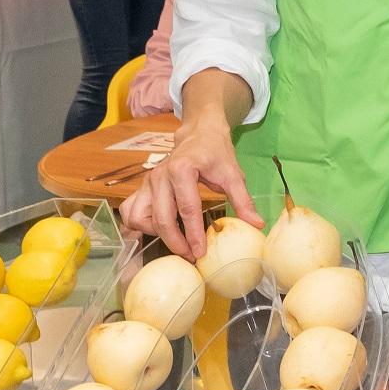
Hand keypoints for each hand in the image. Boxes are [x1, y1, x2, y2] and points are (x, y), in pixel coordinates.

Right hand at [119, 114, 258, 258]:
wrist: (199, 134)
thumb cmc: (216, 153)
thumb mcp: (233, 174)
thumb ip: (242, 200)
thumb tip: (257, 224)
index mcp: (182, 170)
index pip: (187, 209)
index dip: (193, 234)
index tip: (200, 253)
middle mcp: (159, 176)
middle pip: (162, 219)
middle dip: (175, 242)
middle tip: (190, 256)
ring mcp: (147, 182)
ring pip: (140, 218)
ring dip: (155, 234)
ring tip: (176, 240)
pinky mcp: (141, 187)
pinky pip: (131, 212)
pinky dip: (140, 225)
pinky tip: (158, 230)